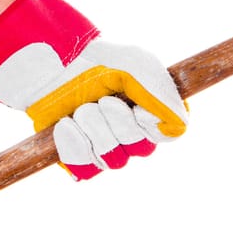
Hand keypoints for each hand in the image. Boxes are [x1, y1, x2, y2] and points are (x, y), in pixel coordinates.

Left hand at [0, 0, 187, 179]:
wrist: (53, 65)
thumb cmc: (97, 62)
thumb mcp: (136, 66)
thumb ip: (161, 93)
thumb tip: (179, 126)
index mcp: (150, 111)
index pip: (167, 134)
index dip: (151, 125)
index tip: (136, 107)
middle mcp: (132, 134)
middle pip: (140, 149)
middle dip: (117, 122)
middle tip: (102, 100)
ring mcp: (105, 148)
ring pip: (113, 161)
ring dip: (94, 129)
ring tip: (81, 109)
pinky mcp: (79, 158)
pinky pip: (86, 171)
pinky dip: (74, 146)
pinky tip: (65, 125)